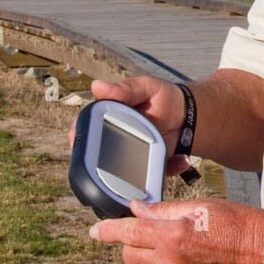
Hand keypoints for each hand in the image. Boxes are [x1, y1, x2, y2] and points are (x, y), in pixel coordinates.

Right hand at [67, 75, 194, 176]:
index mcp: (109, 120)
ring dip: (139, 178)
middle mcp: (116, 142)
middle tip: (127, 164)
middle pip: (101, 160)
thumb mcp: (145, 87)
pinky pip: (154, 178)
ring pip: (126, 176)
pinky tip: (182, 160)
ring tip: (159, 164)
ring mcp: (133, 157)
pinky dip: (168, 173)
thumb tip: (97, 86)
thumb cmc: (160, 96)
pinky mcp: (150, 167)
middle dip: (107, 168)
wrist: (188, 113)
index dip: (78, 138)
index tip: (75, 143)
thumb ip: (124, 89)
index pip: (86, 130)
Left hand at [89, 197, 263, 263]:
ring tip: (173, 250)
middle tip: (151, 233)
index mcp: (172, 236)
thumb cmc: (237, 223)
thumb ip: (162, 210)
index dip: (106, 231)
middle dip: (133, 243)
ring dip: (149, 263)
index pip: (127, 233)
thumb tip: (136, 208)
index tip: (95, 231)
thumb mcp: (200, 207)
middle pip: (130, 257)